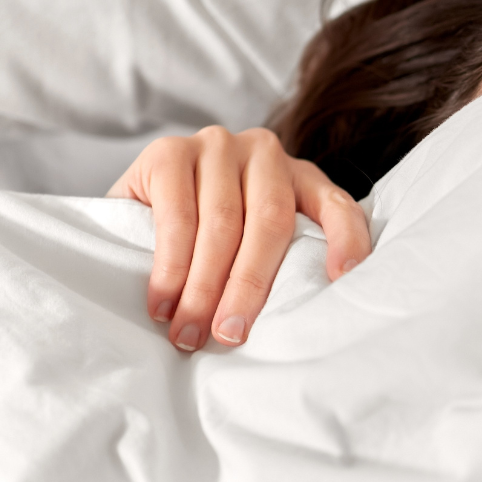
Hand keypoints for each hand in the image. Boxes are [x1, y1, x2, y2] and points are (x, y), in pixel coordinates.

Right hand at [108, 126, 371, 351]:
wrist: (135, 210)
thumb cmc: (209, 241)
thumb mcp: (255, 247)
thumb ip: (283, 263)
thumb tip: (304, 320)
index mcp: (300, 176)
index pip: (335, 205)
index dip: (346, 240)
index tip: (343, 279)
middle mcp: (264, 152)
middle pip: (269, 222)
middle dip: (249, 287)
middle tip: (230, 336)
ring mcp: (217, 146)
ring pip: (220, 224)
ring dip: (202, 287)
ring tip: (188, 334)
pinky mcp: (169, 150)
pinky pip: (175, 216)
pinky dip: (170, 268)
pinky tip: (163, 303)